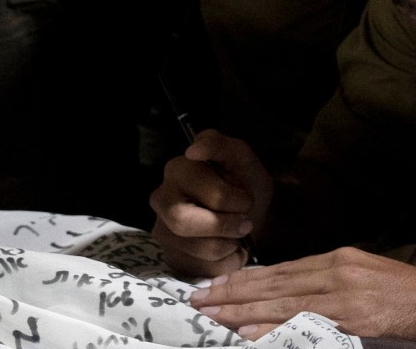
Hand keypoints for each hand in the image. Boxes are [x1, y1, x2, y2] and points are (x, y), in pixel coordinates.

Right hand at [150, 130, 273, 280]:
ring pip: (194, 248)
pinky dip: (225, 262)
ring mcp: (163, 230)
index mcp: (178, 170)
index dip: (232, 199)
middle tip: (244, 222)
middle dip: (224, 225)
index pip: (202, 192)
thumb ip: (221, 146)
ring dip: (227, 244)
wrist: (254, 215)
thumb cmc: (246, 184)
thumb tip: (193, 150)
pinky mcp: (172, 257)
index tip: (245, 198)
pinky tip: (229, 248)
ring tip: (236, 233)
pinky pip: (199, 269)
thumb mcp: (242, 159)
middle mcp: (161, 199)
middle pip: (183, 223)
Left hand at [192, 246, 415, 341]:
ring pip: (280, 300)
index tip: (217, 285)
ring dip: (241, 309)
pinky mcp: (351, 316)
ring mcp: (342, 293)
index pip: (281, 270)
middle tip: (198, 298)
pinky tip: (247, 331)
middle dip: (233, 291)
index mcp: (339, 258)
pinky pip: (302, 321)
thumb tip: (293, 299)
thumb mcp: (366, 278)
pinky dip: (271, 326)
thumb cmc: (408, 296)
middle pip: (274, 282)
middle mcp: (336, 270)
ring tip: (211, 313)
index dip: (246, 279)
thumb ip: (331, 285)